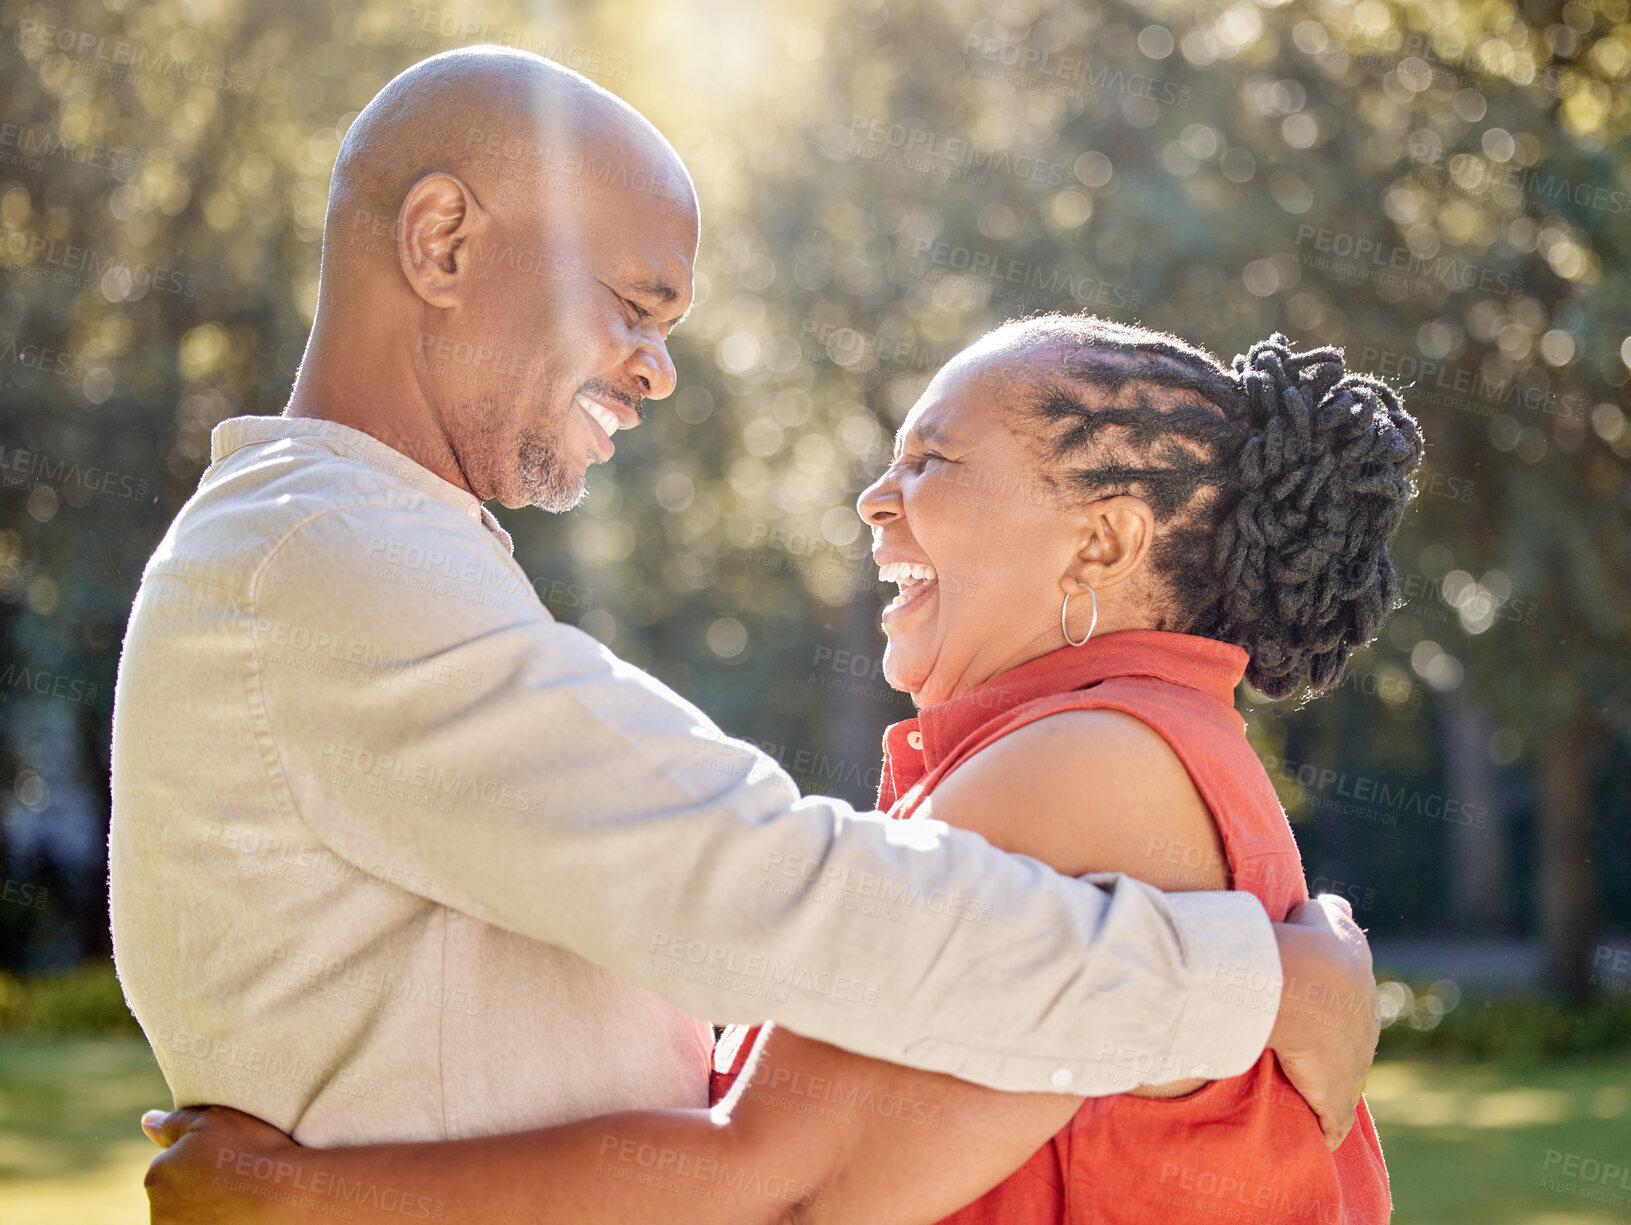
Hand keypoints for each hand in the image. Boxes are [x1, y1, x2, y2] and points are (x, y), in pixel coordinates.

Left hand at [142, 1105, 295, 1223]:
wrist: (288, 1195)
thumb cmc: (253, 1151)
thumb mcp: (215, 1120)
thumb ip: (175, 1122)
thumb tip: (147, 1120)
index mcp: (157, 1176)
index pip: (172, 1168)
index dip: (203, 1162)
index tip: (230, 1161)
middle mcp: (158, 1213)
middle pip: (178, 1198)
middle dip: (200, 1189)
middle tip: (237, 1181)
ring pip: (191, 1218)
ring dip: (209, 1211)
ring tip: (243, 1202)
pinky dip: (223, 1221)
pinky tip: (242, 1216)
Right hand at [1266, 895, 1377, 1150]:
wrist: (1309, 985)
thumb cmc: (1310, 946)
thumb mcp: (1322, 917)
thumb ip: (1328, 912)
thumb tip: (1335, 902)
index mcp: (1360, 985)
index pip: (1351, 999)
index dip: (1332, 1004)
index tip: (1319, 1010)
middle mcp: (1366, 1026)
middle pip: (1350, 1041)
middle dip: (1331, 1046)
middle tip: (1301, 1048)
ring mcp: (1355, 1066)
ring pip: (1342, 1078)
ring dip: (1324, 1084)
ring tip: (1298, 1087)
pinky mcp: (1336, 1099)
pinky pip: (1332, 1121)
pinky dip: (1326, 1128)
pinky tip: (1320, 1137)